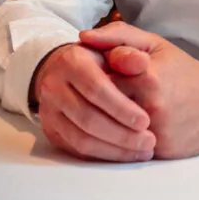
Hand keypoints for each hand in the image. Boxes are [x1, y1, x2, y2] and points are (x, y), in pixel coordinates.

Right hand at [31, 42, 156, 162]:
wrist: (65, 67)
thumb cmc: (98, 56)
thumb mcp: (116, 44)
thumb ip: (129, 51)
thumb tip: (142, 62)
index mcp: (72, 61)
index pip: (96, 89)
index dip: (121, 108)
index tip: (145, 121)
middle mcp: (55, 86)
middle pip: (88, 118)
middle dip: (121, 134)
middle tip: (148, 142)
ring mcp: (50, 111)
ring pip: (81, 139)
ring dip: (115, 150)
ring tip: (142, 151)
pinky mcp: (52, 130)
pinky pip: (77, 150)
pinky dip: (103, 155)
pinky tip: (125, 153)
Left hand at [79, 22, 198, 159]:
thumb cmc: (181, 69)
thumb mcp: (154, 43)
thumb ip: (118, 36)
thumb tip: (83, 37)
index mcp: (146, 73)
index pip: (100, 76)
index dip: (94, 75)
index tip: (98, 74)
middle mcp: (150, 103)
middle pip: (103, 104)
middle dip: (98, 100)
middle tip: (100, 95)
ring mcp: (154, 129)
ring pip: (111, 127)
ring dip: (107, 120)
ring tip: (110, 110)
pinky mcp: (158, 150)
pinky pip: (124, 145)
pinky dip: (120, 137)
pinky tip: (123, 127)